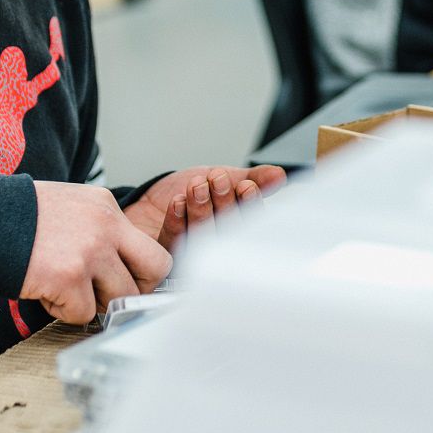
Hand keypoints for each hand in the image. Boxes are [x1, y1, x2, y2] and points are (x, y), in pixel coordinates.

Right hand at [24, 181, 173, 324]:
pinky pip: (82, 313)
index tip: (124, 281)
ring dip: (93, 303)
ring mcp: (90, 252)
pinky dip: (63, 311)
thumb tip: (118, 266)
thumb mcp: (69, 206)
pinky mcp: (68, 277)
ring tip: (64, 290)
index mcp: (106, 207)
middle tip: (107, 295)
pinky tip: (44, 291)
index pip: (149, 247)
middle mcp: (105, 226)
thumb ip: (97, 229)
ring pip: (120, 298)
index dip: (140, 271)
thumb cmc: (18, 218)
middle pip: (155, 270)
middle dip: (136, 290)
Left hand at [125, 165, 285, 247]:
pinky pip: (174, 241)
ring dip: (200, 208)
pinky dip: (176, 221)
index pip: (250, 222)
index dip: (249, 204)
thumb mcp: (227, 178)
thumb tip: (278, 175)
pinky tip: (177, 203)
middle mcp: (219, 244)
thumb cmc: (194, 191)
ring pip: (202, 234)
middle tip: (218, 178)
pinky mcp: (168, 257)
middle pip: (227, 228)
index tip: (246, 186)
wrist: (154, 197)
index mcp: (237, 227)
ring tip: (197, 185)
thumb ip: (252, 178)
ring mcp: (194, 252)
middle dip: (223, 201)